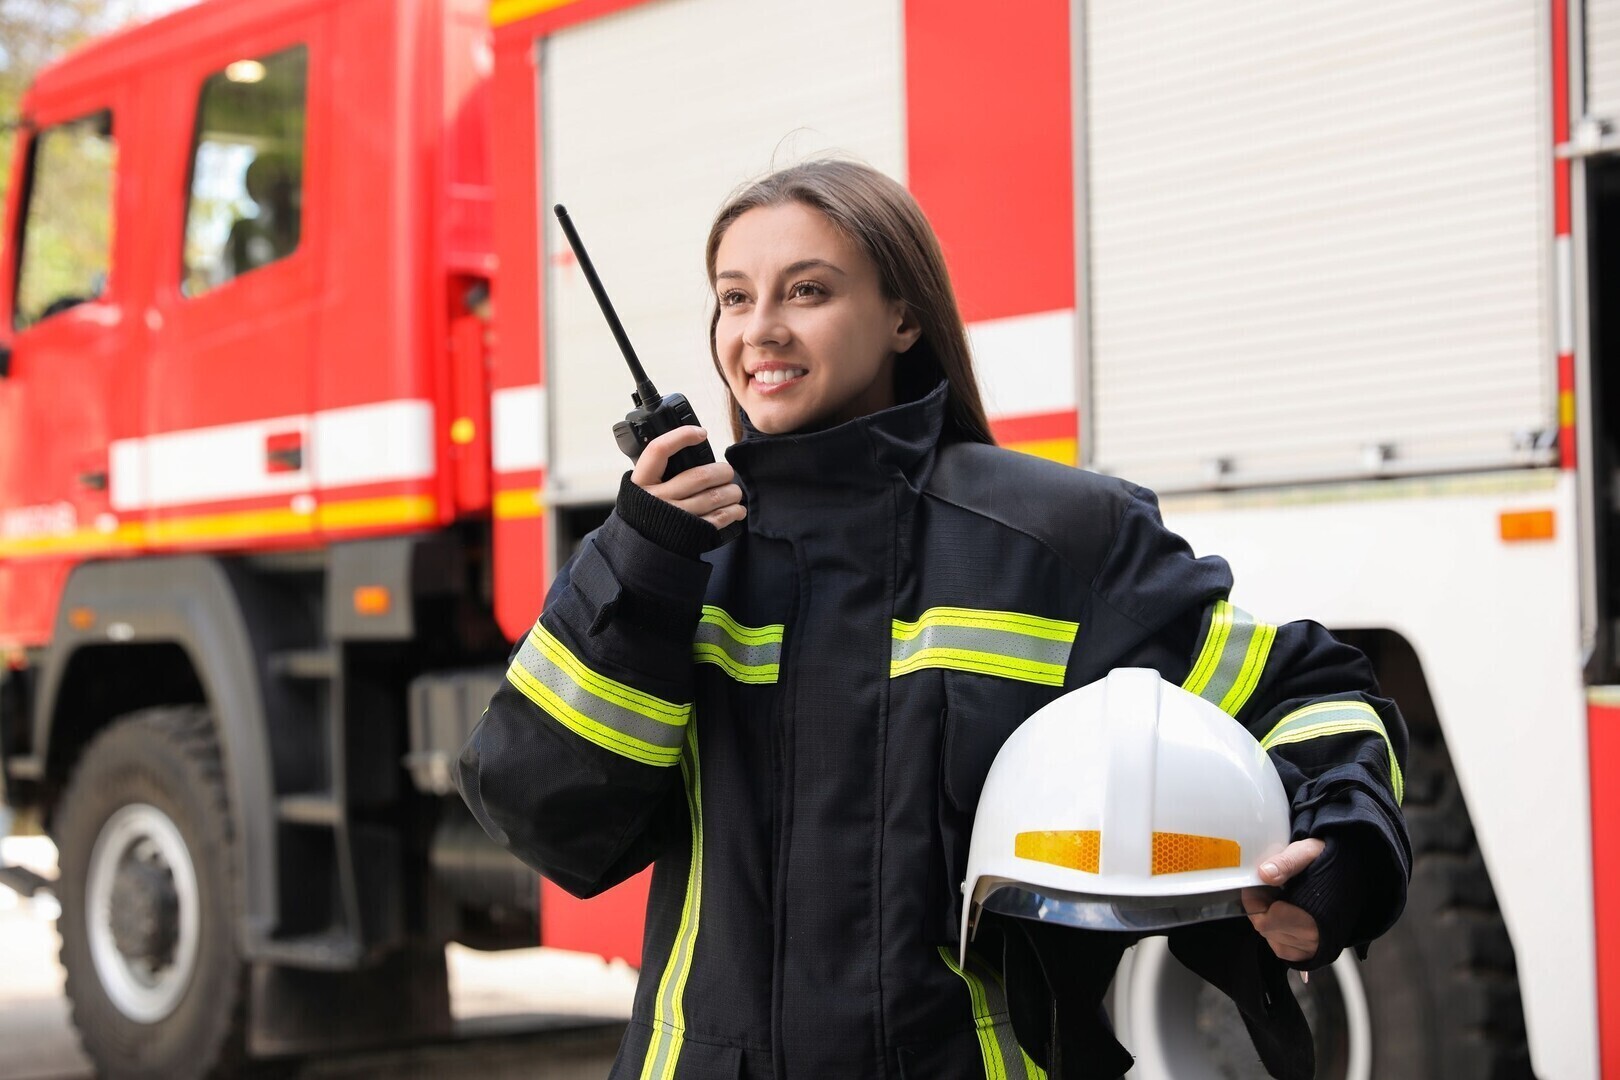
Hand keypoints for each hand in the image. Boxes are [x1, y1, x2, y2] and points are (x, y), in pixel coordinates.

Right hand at [632, 426, 746, 530]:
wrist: (641, 545)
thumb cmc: (648, 509)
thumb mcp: (643, 487)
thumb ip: (659, 471)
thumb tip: (693, 447)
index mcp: (642, 481)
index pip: (659, 450)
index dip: (682, 436)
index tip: (701, 434)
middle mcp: (657, 498)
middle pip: (699, 476)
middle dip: (721, 471)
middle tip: (727, 472)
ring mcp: (674, 516)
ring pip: (713, 497)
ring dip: (731, 492)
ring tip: (734, 491)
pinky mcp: (690, 533)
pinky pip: (718, 518)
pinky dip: (733, 511)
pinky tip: (736, 508)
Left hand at [1241, 838, 1324, 967]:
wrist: (1357, 875)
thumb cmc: (1331, 863)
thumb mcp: (1307, 852)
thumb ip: (1286, 862)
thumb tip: (1265, 874)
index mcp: (1313, 916)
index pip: (1265, 921)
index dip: (1254, 901)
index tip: (1255, 885)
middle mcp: (1315, 938)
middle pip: (1267, 931)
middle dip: (1261, 908)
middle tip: (1267, 889)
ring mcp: (1315, 947)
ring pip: (1274, 940)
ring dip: (1270, 920)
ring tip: (1279, 900)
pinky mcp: (1315, 951)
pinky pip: (1285, 949)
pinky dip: (1279, 933)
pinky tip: (1285, 915)